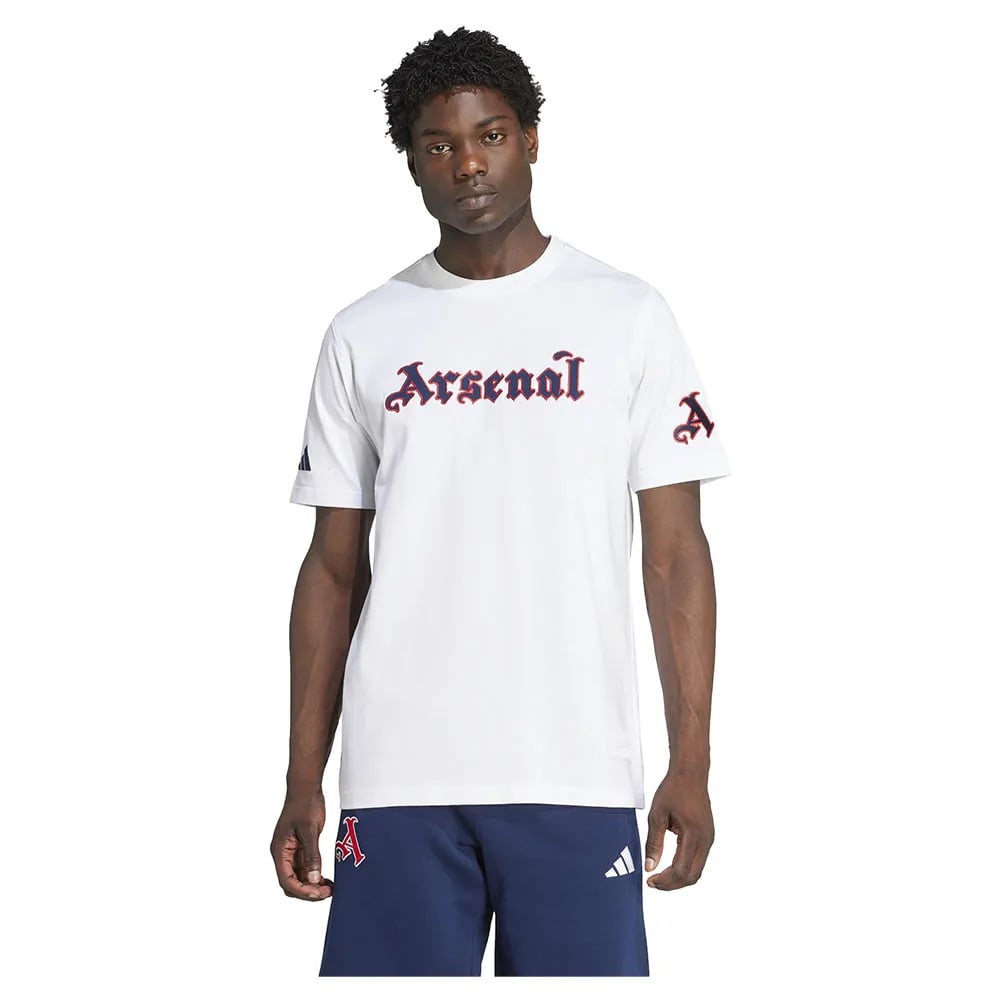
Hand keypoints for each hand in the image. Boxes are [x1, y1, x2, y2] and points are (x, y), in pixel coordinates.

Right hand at [270, 788, 334, 900]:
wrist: (306, 787)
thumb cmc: (304, 804)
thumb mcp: (309, 830)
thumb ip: (311, 855)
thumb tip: (313, 880)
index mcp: (280, 850)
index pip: (286, 881)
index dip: (302, 891)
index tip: (319, 894)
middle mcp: (283, 854)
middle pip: (291, 884)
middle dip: (308, 891)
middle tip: (327, 893)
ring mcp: (291, 852)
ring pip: (299, 878)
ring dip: (312, 885)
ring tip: (330, 888)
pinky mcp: (300, 848)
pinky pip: (306, 868)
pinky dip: (315, 876)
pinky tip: (327, 879)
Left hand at [643, 771, 714, 889]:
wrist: (690, 773)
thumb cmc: (674, 789)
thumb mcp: (657, 815)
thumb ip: (653, 842)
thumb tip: (650, 866)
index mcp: (694, 835)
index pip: (681, 870)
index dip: (665, 881)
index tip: (650, 881)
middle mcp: (706, 840)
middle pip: (692, 876)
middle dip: (672, 884)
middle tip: (654, 882)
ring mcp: (709, 838)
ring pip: (697, 870)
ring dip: (679, 877)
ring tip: (661, 875)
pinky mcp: (708, 836)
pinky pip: (699, 860)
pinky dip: (686, 867)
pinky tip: (671, 864)